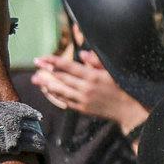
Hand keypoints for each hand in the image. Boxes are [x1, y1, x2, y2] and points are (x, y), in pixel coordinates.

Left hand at [32, 51, 147, 131]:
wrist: (129, 109)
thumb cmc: (123, 86)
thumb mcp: (112, 70)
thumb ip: (96, 61)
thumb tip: (82, 54)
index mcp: (93, 76)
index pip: (68, 66)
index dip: (53, 61)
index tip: (42, 57)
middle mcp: (86, 88)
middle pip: (60, 78)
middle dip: (46, 71)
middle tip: (35, 65)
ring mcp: (83, 100)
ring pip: (60, 91)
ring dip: (46, 84)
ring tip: (35, 79)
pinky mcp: (82, 109)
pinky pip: (64, 102)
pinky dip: (54, 96)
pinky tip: (47, 91)